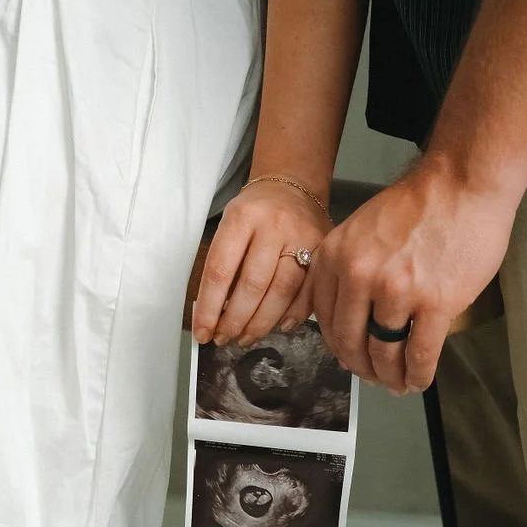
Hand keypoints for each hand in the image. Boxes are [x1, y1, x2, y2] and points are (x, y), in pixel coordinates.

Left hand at [192, 179, 328, 346]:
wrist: (293, 188)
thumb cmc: (254, 214)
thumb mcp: (230, 226)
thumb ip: (223, 266)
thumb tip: (214, 315)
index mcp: (242, 217)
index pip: (220, 270)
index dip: (210, 307)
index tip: (203, 332)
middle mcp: (274, 226)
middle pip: (253, 285)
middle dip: (235, 320)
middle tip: (225, 339)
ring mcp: (303, 238)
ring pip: (281, 292)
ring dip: (261, 323)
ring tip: (246, 337)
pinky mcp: (324, 251)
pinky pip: (309, 292)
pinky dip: (293, 315)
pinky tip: (279, 327)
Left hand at [295, 157, 520, 393]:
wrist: (462, 183)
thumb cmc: (418, 205)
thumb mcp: (360, 230)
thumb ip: (346, 269)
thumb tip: (348, 319)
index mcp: (335, 257)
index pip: (327, 321)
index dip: (340, 348)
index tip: (351, 360)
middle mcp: (359, 276)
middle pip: (351, 343)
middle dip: (363, 369)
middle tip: (374, 378)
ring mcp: (396, 291)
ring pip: (385, 353)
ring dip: (391, 377)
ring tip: (398, 384)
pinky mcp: (435, 303)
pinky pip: (420, 354)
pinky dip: (418, 375)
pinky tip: (419, 381)